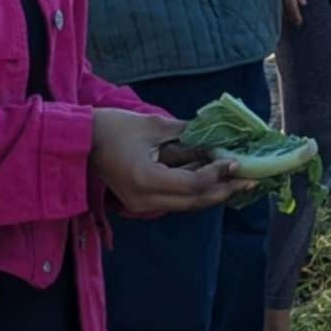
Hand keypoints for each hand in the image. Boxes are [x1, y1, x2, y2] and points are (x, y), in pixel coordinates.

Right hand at [89, 107, 252, 213]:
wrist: (78, 140)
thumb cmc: (112, 127)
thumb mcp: (153, 126)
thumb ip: (186, 135)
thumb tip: (215, 139)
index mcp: (146, 181)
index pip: (192, 186)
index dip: (217, 175)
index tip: (237, 162)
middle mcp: (145, 200)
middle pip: (194, 202)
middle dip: (224, 190)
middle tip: (252, 180)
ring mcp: (141, 204)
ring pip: (187, 203)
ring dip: (213, 191)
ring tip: (240, 180)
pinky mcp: (141, 200)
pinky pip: (175, 199)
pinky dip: (196, 189)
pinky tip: (216, 179)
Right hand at [275, 0, 306, 25]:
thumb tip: (302, 4)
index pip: (291, 6)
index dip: (295, 16)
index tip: (298, 22)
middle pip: (281, 7)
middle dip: (288, 14)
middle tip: (294, 20)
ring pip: (274, 2)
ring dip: (279, 9)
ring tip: (284, 15)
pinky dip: (271, 1)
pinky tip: (273, 4)